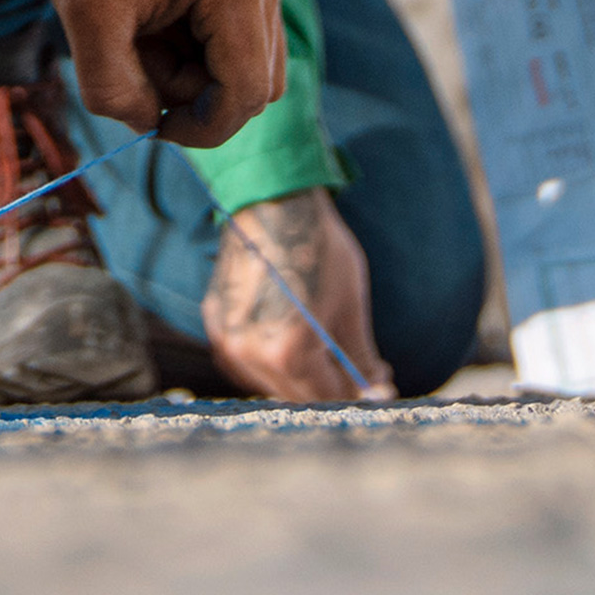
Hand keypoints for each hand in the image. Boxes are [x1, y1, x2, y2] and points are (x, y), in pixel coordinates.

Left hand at [34, 0, 283, 149]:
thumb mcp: (83, 15)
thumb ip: (113, 88)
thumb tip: (148, 123)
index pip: (246, 93)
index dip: (200, 127)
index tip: (149, 124)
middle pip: (253, 86)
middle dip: (193, 94)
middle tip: (134, 58)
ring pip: (245, 67)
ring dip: (191, 72)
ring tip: (137, 32)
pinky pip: (232, 41)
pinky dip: (191, 48)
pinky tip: (148, 18)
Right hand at [203, 187, 390, 402]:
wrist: (271, 197)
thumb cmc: (317, 246)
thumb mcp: (350, 303)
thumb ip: (360, 356)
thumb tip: (376, 389)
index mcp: (288, 353)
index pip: (329, 397)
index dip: (358, 395)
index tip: (379, 385)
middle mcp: (251, 354)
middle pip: (298, 395)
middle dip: (332, 387)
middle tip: (360, 372)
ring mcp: (227, 339)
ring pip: (270, 382)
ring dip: (300, 378)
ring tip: (329, 354)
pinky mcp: (216, 322)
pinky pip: (246, 361)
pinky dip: (270, 361)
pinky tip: (291, 343)